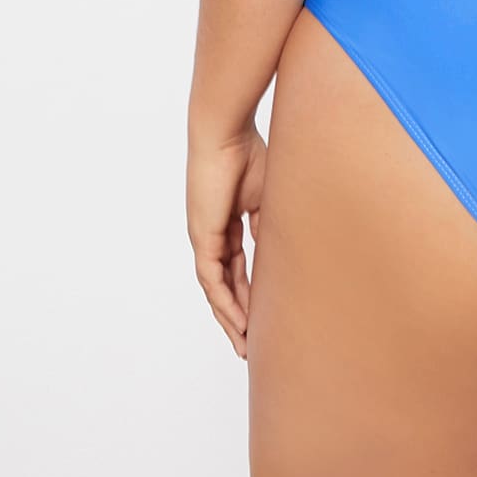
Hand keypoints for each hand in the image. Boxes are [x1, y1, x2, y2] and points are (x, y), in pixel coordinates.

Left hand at [186, 123, 267, 357]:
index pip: (237, 265)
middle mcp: (211, 234)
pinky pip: (212, 280)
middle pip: (224, 284)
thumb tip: (274, 250)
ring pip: (216, 288)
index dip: (249, 290)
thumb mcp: (265, 195)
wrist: (225, 132)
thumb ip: (267, 224)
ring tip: (244, 343)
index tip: (263, 313)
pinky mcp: (202, 237)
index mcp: (227, 221)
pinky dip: (225, 303)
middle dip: (237, 314)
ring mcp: (204, 237)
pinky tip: (238, 323)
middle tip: (250, 343)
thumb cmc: (248, 151)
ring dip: (229, 317)